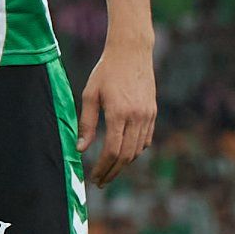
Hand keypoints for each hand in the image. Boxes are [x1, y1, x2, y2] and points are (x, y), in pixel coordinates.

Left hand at [80, 34, 158, 177]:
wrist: (132, 52)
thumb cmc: (106, 71)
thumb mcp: (90, 94)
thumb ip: (86, 123)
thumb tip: (81, 149)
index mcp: (119, 113)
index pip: (112, 150)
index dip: (103, 167)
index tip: (94, 177)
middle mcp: (137, 117)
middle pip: (126, 155)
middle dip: (113, 171)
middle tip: (101, 181)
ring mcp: (148, 115)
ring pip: (138, 150)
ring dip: (124, 162)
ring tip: (109, 168)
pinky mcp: (153, 112)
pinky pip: (146, 139)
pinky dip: (135, 150)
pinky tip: (123, 152)